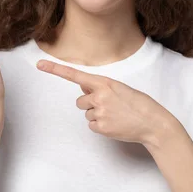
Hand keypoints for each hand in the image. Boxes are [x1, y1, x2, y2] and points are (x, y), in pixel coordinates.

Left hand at [36, 59, 171, 144]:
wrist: (152, 123)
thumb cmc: (138, 103)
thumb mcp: (119, 88)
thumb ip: (100, 87)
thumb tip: (84, 89)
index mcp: (104, 82)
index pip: (75, 75)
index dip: (55, 70)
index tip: (39, 64)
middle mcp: (99, 96)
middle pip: (80, 101)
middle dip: (91, 104)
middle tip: (110, 106)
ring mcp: (99, 112)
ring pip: (86, 113)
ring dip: (97, 114)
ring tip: (115, 115)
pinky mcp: (100, 127)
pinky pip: (92, 125)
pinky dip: (101, 125)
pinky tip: (114, 124)